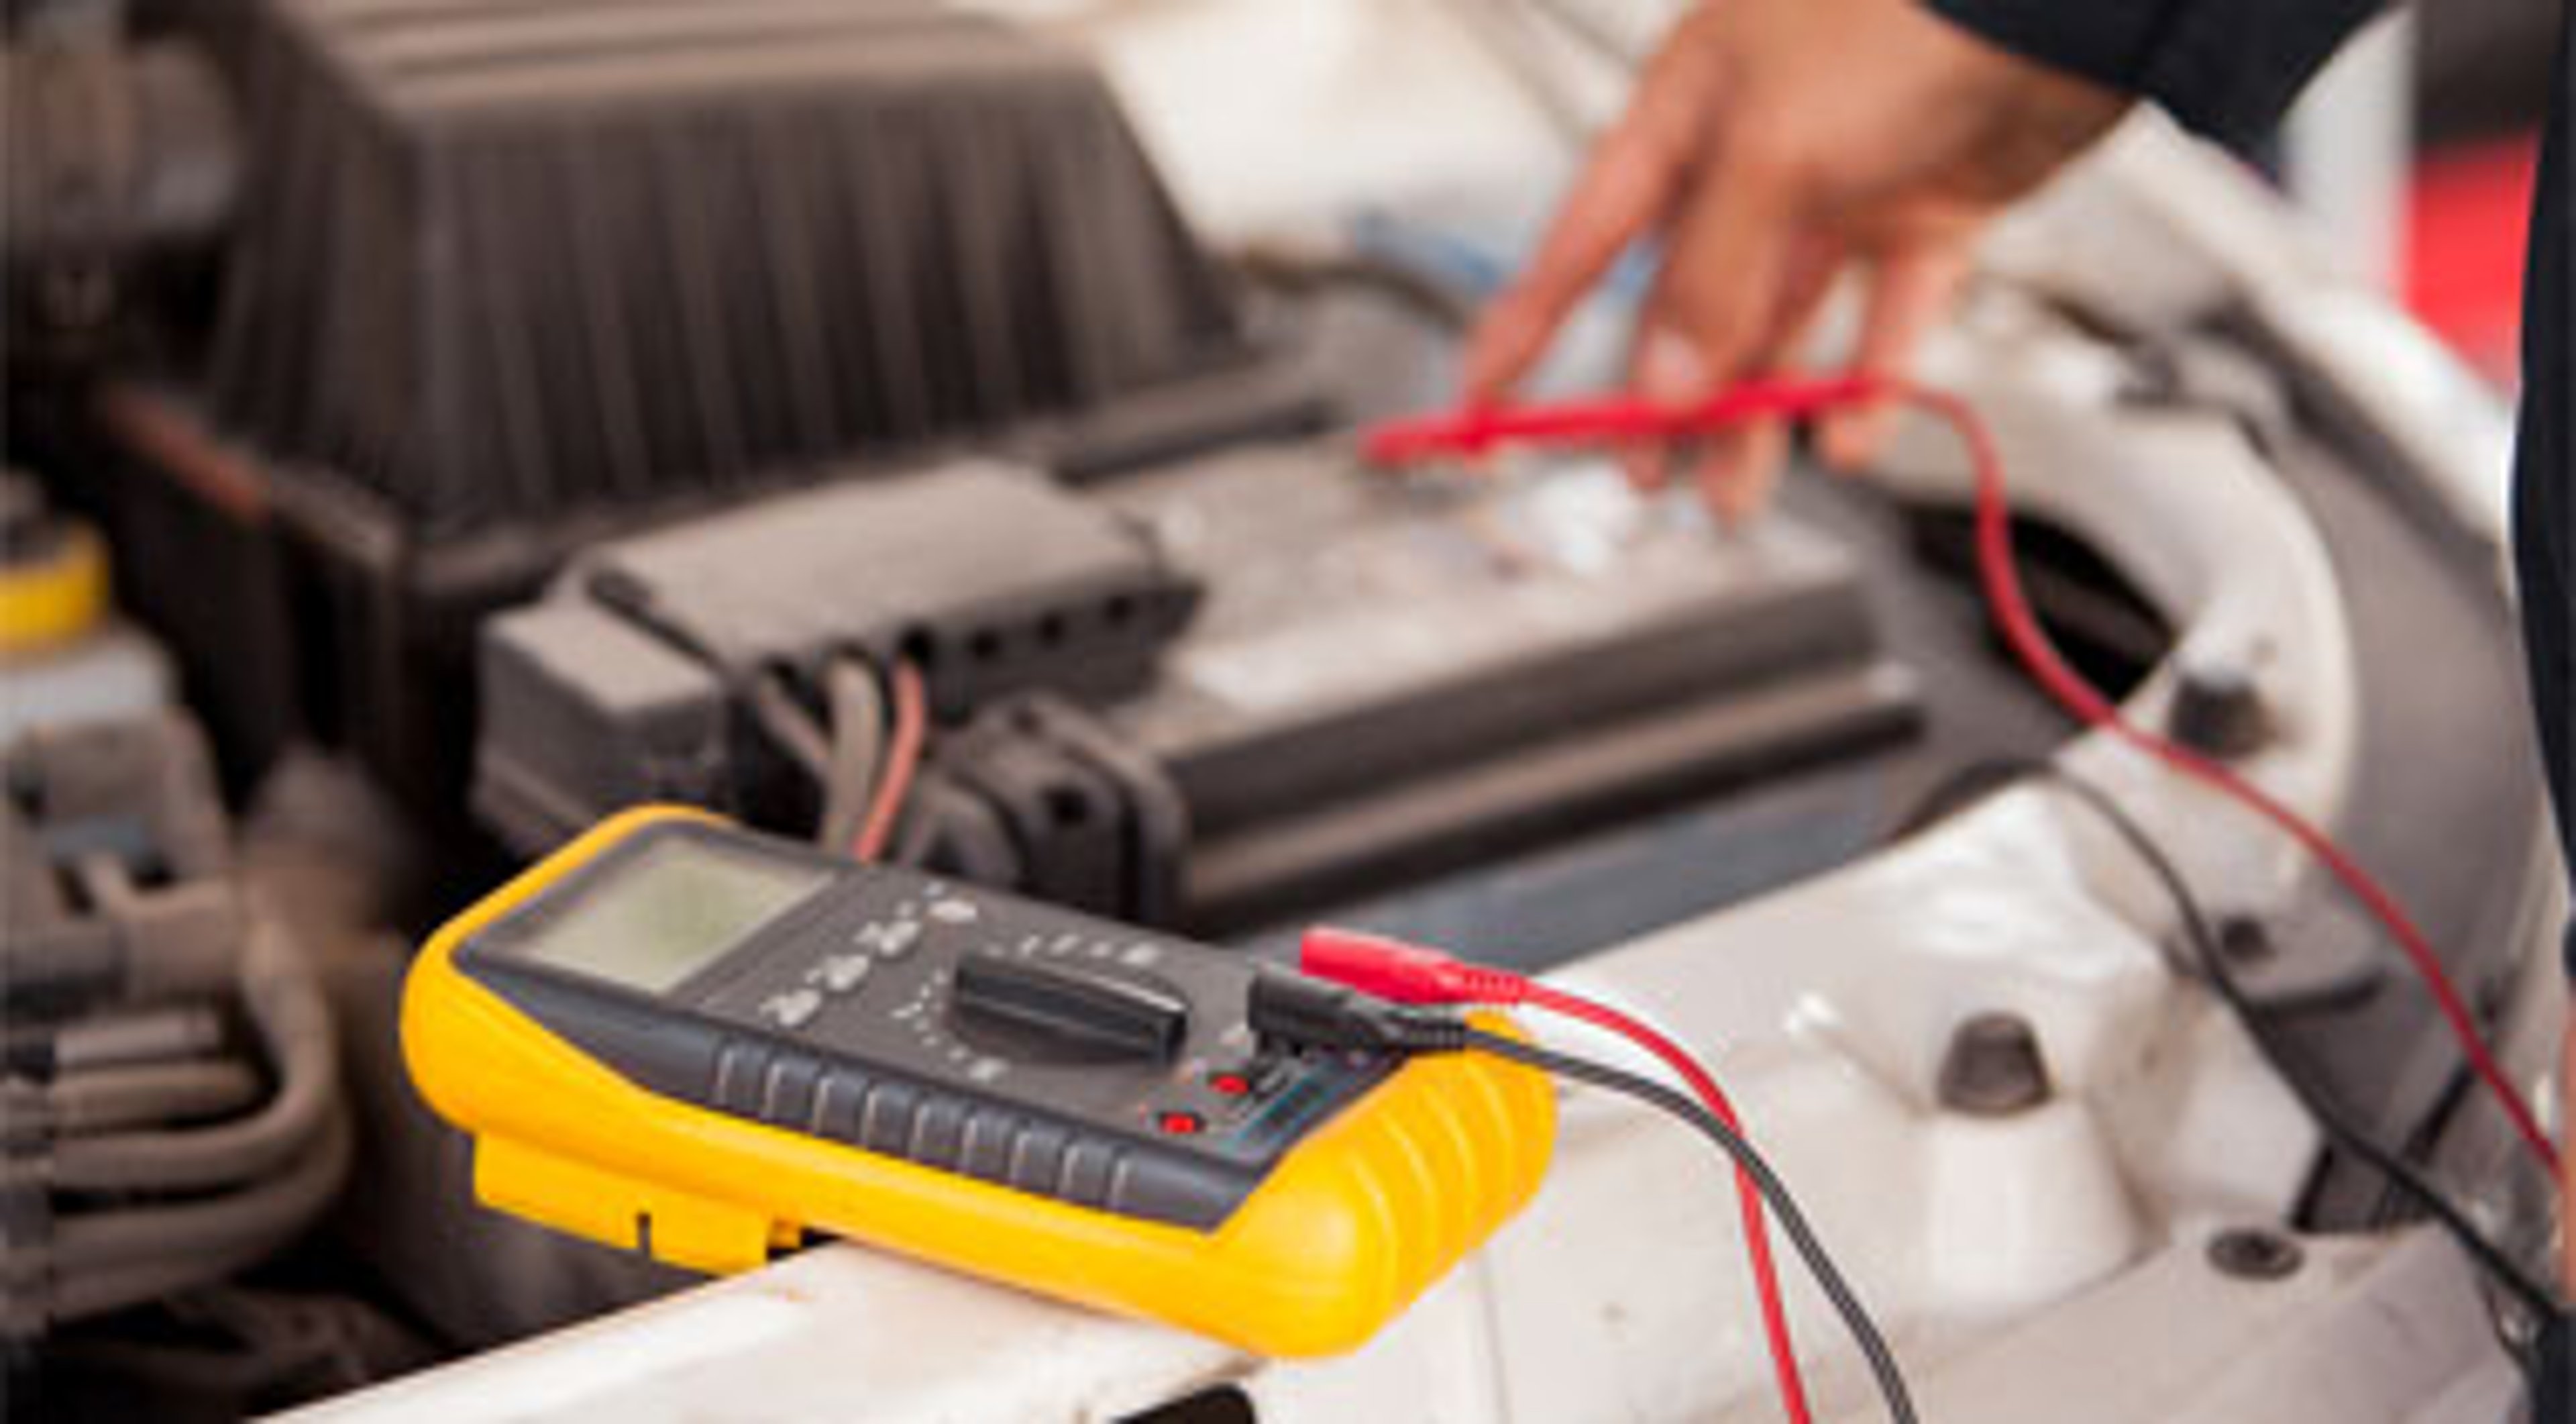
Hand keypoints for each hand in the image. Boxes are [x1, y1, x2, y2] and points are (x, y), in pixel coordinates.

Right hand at [1462, 0, 2128, 520]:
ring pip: (1781, 325)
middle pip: (1685, 306)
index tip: (1482, 406)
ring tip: (1740, 493)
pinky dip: (1865, 379)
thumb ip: (1710, 277)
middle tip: (1647, 477)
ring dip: (1758, 412)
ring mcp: (1844, 186)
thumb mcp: (1775, 150)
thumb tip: (1664, 386)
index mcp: (1685, 115)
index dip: (1525, 329)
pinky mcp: (1927, 210)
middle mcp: (1756, 156)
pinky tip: (1847, 431)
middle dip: (1664, 401)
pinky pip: (1884, 316)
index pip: (1581, 242)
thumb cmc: (1907, 15)